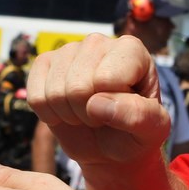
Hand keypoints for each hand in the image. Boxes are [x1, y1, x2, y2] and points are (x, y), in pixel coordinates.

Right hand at [26, 34, 169, 166]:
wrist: (109, 146)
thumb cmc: (134, 133)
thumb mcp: (153, 131)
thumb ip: (137, 116)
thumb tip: (96, 103)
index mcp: (131, 50)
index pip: (107, 79)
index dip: (111, 107)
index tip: (122, 111)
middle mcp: (98, 42)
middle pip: (77, 86)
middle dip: (88, 114)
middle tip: (102, 117)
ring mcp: (68, 50)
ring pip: (55, 92)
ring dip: (70, 116)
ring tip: (86, 114)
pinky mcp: (44, 63)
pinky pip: (35, 97)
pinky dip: (49, 115)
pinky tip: (65, 111)